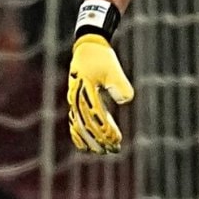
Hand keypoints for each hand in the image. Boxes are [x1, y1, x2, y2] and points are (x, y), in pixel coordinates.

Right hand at [68, 34, 133, 153]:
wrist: (88, 47)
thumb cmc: (102, 57)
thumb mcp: (113, 68)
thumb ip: (119, 84)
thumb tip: (125, 101)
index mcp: (85, 91)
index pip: (95, 115)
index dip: (105, 128)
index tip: (115, 138)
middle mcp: (76, 98)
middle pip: (87, 124)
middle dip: (99, 138)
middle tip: (112, 149)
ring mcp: (74, 100)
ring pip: (80, 125)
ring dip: (91, 139)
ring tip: (102, 151)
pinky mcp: (75, 101)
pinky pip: (74, 122)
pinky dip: (79, 135)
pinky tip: (85, 147)